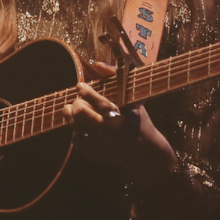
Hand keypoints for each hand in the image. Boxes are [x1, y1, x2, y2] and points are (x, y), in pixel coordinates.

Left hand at [64, 63, 175, 177]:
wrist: (146, 153)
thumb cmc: (140, 122)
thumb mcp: (134, 100)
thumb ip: (116, 79)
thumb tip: (98, 65)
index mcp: (119, 117)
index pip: (97, 102)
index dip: (85, 91)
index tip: (81, 86)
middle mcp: (108, 132)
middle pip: (80, 113)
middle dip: (77, 103)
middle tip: (79, 101)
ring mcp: (100, 144)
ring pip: (74, 126)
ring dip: (73, 116)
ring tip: (76, 111)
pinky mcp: (95, 154)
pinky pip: (76, 140)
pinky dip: (77, 131)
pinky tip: (83, 126)